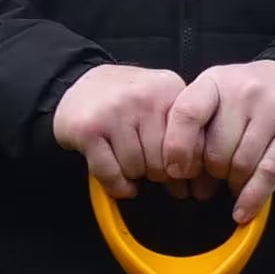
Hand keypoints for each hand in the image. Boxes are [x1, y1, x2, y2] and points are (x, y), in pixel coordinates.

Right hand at [52, 63, 180, 186]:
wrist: (78, 84)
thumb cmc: (125, 102)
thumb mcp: (160, 106)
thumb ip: (183, 140)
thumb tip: (196, 189)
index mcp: (169, 89)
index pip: (189, 144)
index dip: (182, 164)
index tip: (174, 167)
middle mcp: (144, 96)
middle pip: (162, 159)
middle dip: (155, 171)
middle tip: (145, 163)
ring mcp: (114, 111)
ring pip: (136, 168)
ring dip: (132, 175)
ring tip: (128, 162)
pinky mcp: (88, 129)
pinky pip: (110, 173)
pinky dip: (116, 185)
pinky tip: (119, 182)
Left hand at [165, 59, 274, 219]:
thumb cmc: (241, 99)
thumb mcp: (211, 100)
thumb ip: (192, 131)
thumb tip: (179, 178)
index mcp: (213, 82)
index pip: (186, 113)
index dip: (177, 147)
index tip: (176, 171)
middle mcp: (244, 89)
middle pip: (216, 149)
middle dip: (212, 171)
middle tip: (217, 173)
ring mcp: (273, 107)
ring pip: (241, 164)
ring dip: (234, 182)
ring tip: (234, 180)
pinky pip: (269, 171)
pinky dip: (253, 196)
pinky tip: (243, 211)